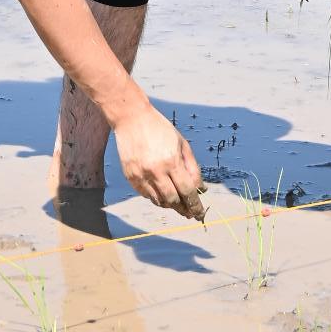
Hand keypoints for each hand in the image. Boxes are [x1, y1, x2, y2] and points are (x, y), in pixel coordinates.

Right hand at [113, 99, 205, 219]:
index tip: (199, 213)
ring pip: (158, 201)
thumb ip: (192, 167)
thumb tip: (200, 188)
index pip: (187, 191)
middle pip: (173, 200)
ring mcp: (141, 175)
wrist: (131, 118)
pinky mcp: (130, 176)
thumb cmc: (159, 128)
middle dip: (183, 209)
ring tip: (176, 203)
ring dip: (170, 205)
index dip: (195, 205)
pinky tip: (161, 194)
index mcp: (171, 161)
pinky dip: (155, 197)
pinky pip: (145, 195)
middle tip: (189, 213)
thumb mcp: (182, 143)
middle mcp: (156, 171)